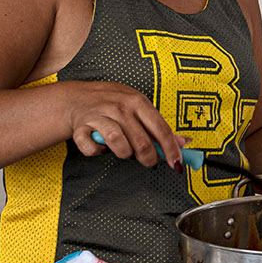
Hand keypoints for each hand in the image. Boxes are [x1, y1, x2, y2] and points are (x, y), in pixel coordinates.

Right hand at [63, 80, 186, 169]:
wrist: (78, 97)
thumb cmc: (114, 104)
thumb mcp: (139, 107)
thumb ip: (159, 126)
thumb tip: (184, 142)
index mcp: (138, 102)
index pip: (161, 129)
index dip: (171, 150)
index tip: (176, 164)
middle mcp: (120, 107)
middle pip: (142, 142)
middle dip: (149, 159)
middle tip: (150, 162)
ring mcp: (100, 116)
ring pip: (119, 145)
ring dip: (125, 155)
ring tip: (125, 151)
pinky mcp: (81, 127)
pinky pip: (92, 148)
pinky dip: (97, 152)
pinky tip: (102, 147)